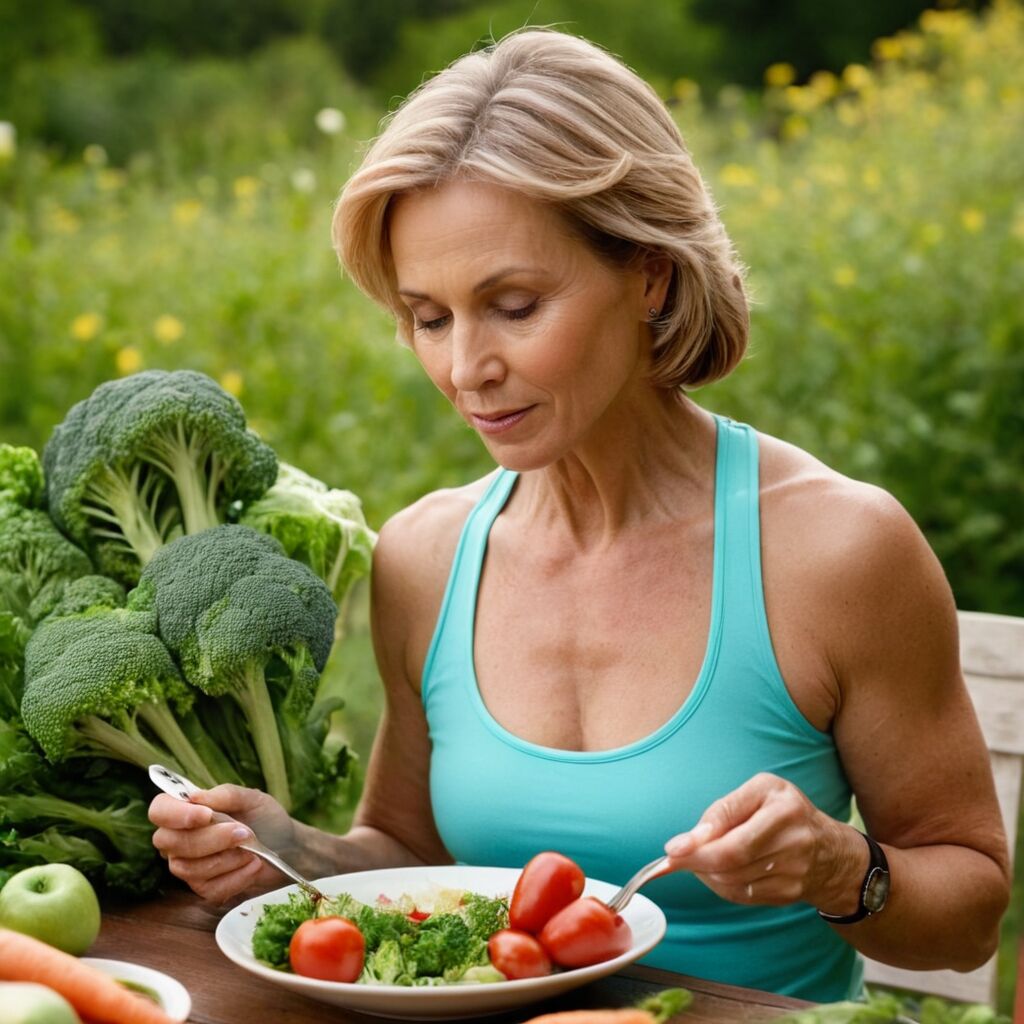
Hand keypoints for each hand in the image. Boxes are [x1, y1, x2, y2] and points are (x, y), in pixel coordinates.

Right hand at [149, 784, 296, 903]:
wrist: (287, 847)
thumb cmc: (265, 818)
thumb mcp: (252, 798)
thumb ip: (225, 795)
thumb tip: (195, 796)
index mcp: (186, 811)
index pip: (160, 811)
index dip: (176, 815)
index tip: (206, 815)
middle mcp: (179, 840)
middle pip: (171, 843)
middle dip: (210, 839)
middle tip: (244, 832)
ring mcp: (189, 866)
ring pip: (188, 868)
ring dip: (226, 858)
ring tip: (252, 848)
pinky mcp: (204, 889)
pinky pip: (209, 889)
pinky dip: (237, 876)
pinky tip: (254, 865)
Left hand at [662, 773, 860, 908]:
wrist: (829, 850)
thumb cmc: (783, 811)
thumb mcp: (759, 792)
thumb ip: (724, 810)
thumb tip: (688, 840)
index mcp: (784, 809)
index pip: (735, 837)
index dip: (699, 846)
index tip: (672, 850)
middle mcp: (794, 843)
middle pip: (731, 863)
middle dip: (695, 861)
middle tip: (673, 859)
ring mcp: (794, 874)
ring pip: (733, 881)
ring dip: (706, 873)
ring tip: (698, 858)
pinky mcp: (789, 895)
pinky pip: (742, 895)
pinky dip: (721, 885)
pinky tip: (716, 872)